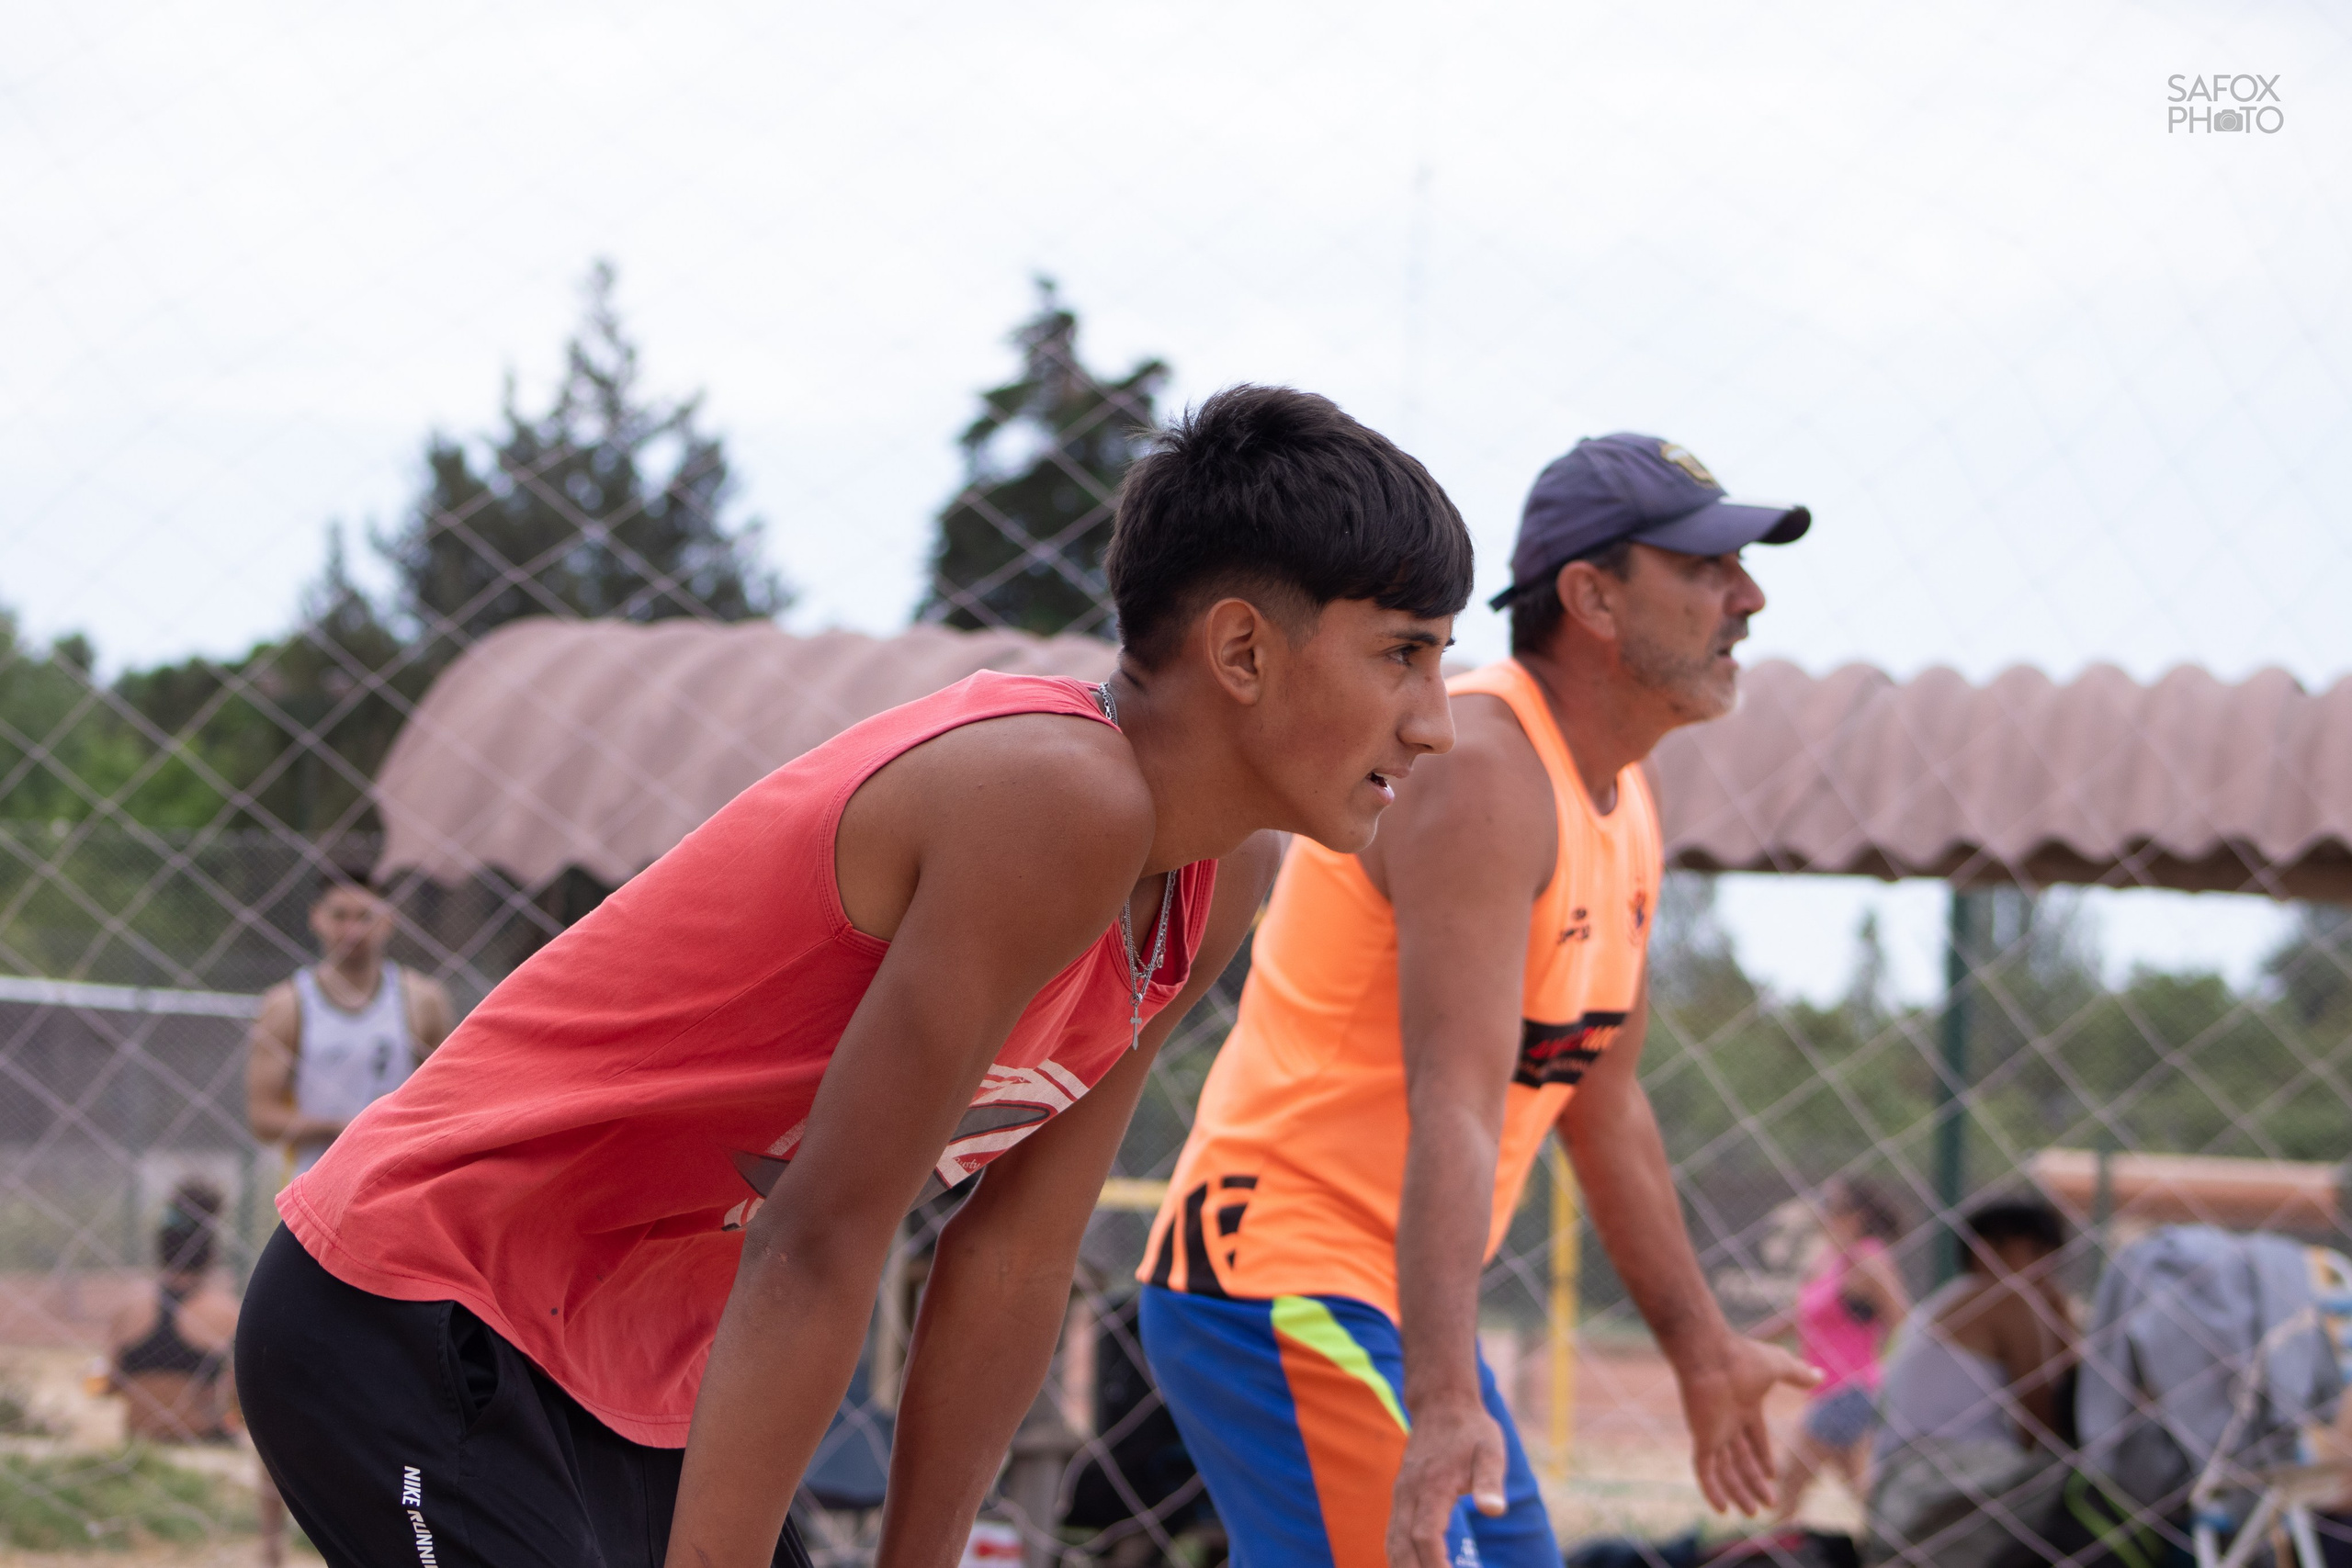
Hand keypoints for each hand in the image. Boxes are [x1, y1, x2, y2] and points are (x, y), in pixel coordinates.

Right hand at [1385, 1395, 1506, 1567]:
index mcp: (1431, 1486)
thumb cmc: (1472, 1430)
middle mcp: (1409, 1494)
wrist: (1441, 1404)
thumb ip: (1490, 1480)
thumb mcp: (1491, 1450)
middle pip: (1402, 1548)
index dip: (1436, 1565)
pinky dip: (1400, 1559)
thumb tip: (1494, 1510)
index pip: (1425, 1536)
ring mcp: (1401, 1496)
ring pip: (1393, 1544)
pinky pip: (1393, 1535)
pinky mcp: (1401, 1498)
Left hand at [1673, 1334, 1820, 1515]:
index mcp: (1744, 1407)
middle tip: (1769, 1505)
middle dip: (1755, 1482)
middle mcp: (1727, 1422)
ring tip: (1752, 1513)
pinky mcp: (1701, 1438)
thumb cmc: (1742, 1357)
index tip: (1773, 1476)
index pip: (1755, 1439)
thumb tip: (1820, 1375)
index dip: (1763, 1458)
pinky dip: (1711, 1490)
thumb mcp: (1778, 1366)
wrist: (1709, 1353)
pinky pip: (1704, 1471)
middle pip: (1742, 1459)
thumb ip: (1798, 1375)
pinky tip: (1722, 1509)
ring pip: (1725, 1470)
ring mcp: (1713, 1431)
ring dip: (1738, 1492)